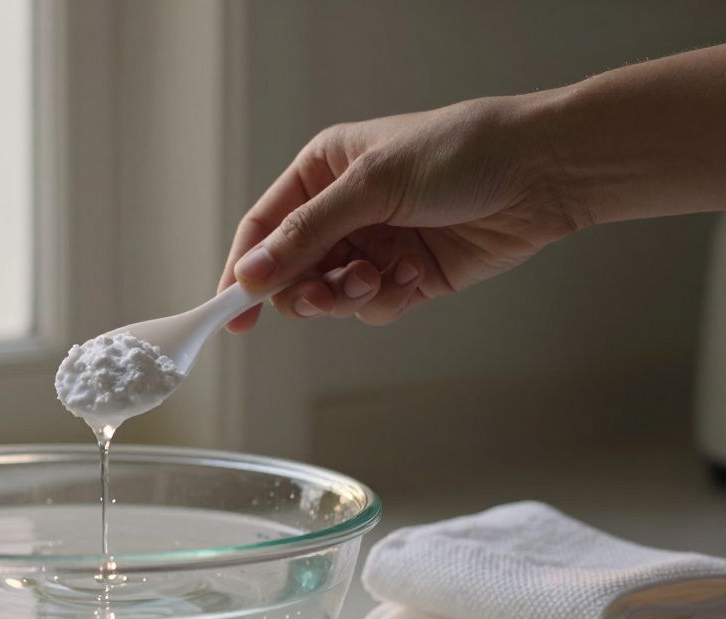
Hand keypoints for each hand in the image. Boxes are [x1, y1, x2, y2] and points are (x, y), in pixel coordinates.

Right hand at [218, 95, 581, 329]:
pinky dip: (388, 300)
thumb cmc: (461, 152)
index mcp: (323, 173)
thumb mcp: (371, 184)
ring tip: (377, 280)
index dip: (242, 270)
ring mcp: (375, 246)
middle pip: (291, 272)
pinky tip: (414, 275)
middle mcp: (343, 211)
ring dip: (348, 296)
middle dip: (303, 290)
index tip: (229, 312)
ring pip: (330, 296)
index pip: (263, 227)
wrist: (542, 173)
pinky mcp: (408, 278)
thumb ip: (306, 233)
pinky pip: (373, 309)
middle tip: (323, 297)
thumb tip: (250, 275)